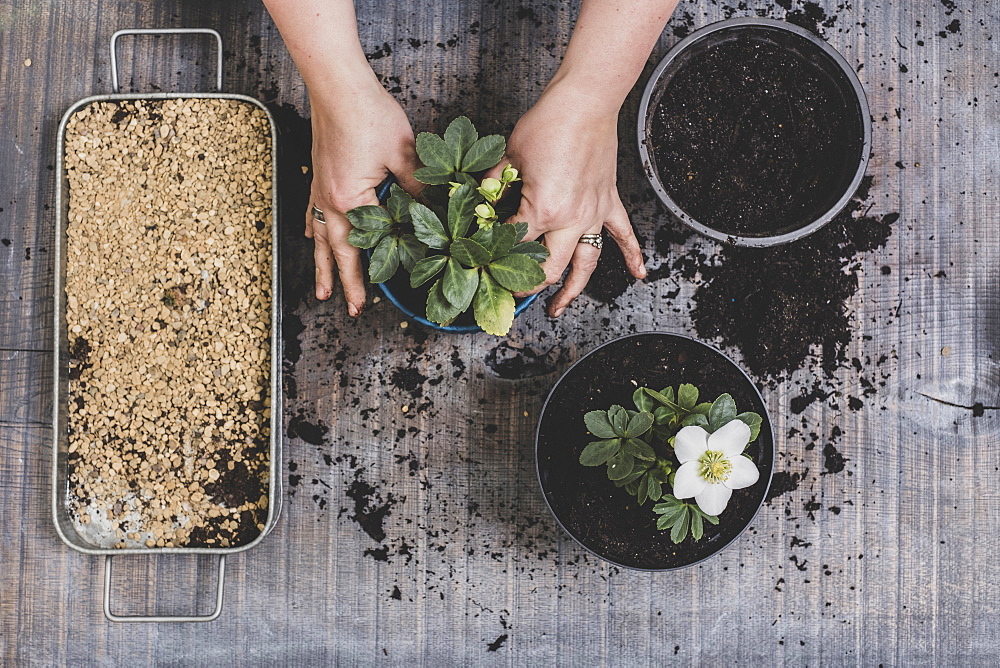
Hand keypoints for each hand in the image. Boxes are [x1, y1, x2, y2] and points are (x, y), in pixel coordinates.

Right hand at [307, 79, 422, 314]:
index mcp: (352, 198)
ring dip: (322, 264)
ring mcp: (321, 187)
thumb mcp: (404, 154)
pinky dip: (313, 228)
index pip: (368, 244)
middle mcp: (330, 198)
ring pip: (320, 236)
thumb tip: (437, 208)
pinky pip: (313, 211)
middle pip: (336, 251)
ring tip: (321, 289)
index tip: (375, 299)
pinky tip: (310, 234)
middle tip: (350, 308)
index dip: (375, 271)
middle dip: (344, 282)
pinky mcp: (319, 174)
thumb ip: (419, 186)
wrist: (338, 85)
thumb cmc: (369, 114)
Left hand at [489, 82, 645, 317]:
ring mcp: (593, 214)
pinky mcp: (608, 202)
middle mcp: (571, 219)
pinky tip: (639, 274)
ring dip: (572, 291)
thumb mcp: (508, 157)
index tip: (481, 260)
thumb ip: (494, 186)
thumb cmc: (547, 124)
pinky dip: (633, 256)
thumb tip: (479, 205)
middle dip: (527, 285)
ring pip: (586, 265)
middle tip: (511, 292)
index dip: (492, 253)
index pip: (513, 243)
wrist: (585, 101)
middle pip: (548, 268)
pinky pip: (624, 235)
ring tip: (558, 310)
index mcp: (542, 209)